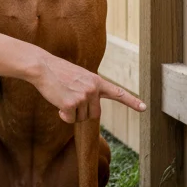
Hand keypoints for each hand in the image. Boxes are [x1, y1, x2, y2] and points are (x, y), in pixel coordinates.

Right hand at [31, 53, 145, 123]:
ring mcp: (84, 96)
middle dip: (83, 113)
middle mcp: (93, 89)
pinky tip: (58, 102)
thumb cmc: (58, 72)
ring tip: (63, 96)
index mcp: (97, 81)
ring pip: (81, 118)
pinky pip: (70, 119)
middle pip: (94, 114)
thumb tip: (91, 109)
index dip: (132, 101)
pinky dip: (63, 115)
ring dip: (71, 113)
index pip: (118, 93)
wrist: (42, 67)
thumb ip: (90, 89)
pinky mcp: (72, 104)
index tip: (144, 108)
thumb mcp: (79, 77)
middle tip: (70, 99)